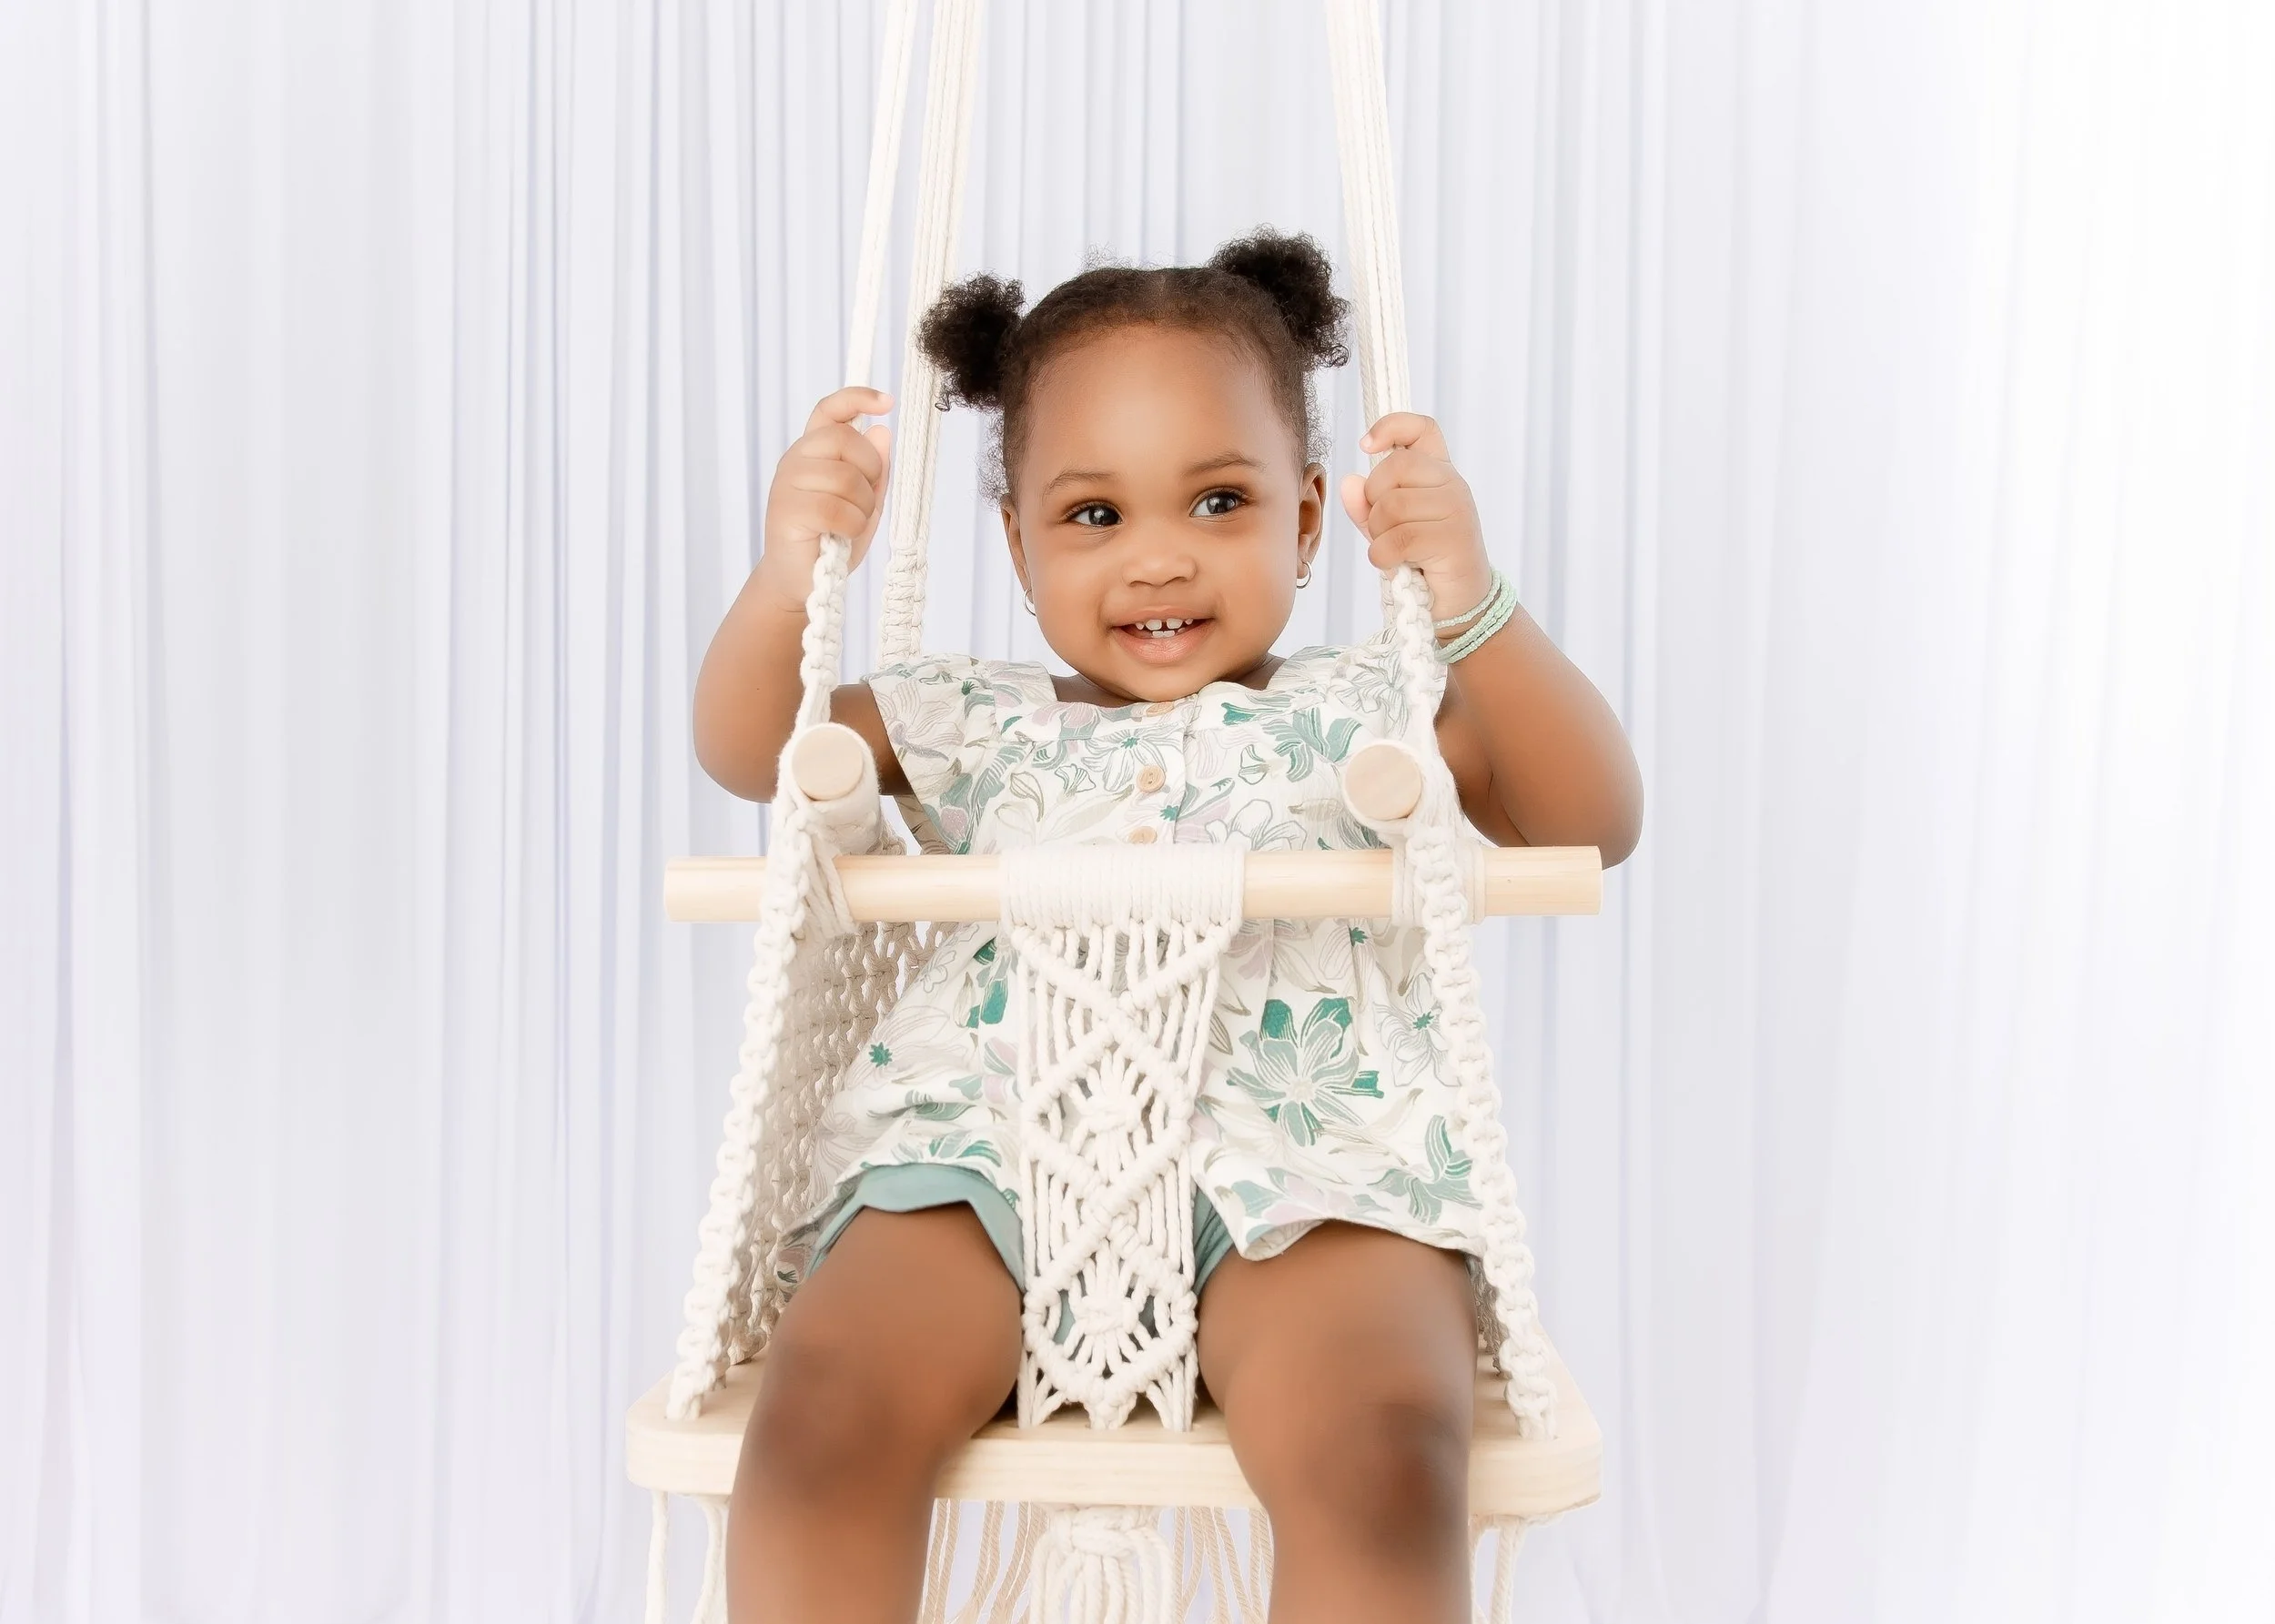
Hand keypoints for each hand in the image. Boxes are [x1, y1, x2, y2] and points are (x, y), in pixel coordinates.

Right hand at [757, 386, 893, 607]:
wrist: (801, 582)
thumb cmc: (832, 541)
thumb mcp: (864, 503)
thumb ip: (874, 471)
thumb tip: (882, 432)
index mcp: (813, 452)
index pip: (830, 410)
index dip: (857, 398)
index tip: (888, 402)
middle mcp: (796, 460)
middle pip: (846, 440)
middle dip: (870, 471)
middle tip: (862, 502)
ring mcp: (787, 483)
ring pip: (846, 477)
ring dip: (862, 507)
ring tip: (848, 526)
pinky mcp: (786, 510)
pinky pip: (836, 508)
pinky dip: (850, 526)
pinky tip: (840, 537)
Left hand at [1338, 413, 1493, 622]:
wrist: (1459, 603)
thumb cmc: (1422, 561)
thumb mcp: (1388, 528)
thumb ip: (1367, 505)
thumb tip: (1349, 482)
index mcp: (1439, 473)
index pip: (1422, 429)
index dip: (1391, 426)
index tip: (1365, 445)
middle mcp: (1452, 484)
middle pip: (1395, 466)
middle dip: (1374, 500)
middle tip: (1383, 528)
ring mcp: (1456, 510)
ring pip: (1391, 506)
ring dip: (1378, 535)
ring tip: (1392, 551)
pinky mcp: (1453, 540)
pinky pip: (1396, 539)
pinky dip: (1383, 557)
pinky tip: (1393, 564)